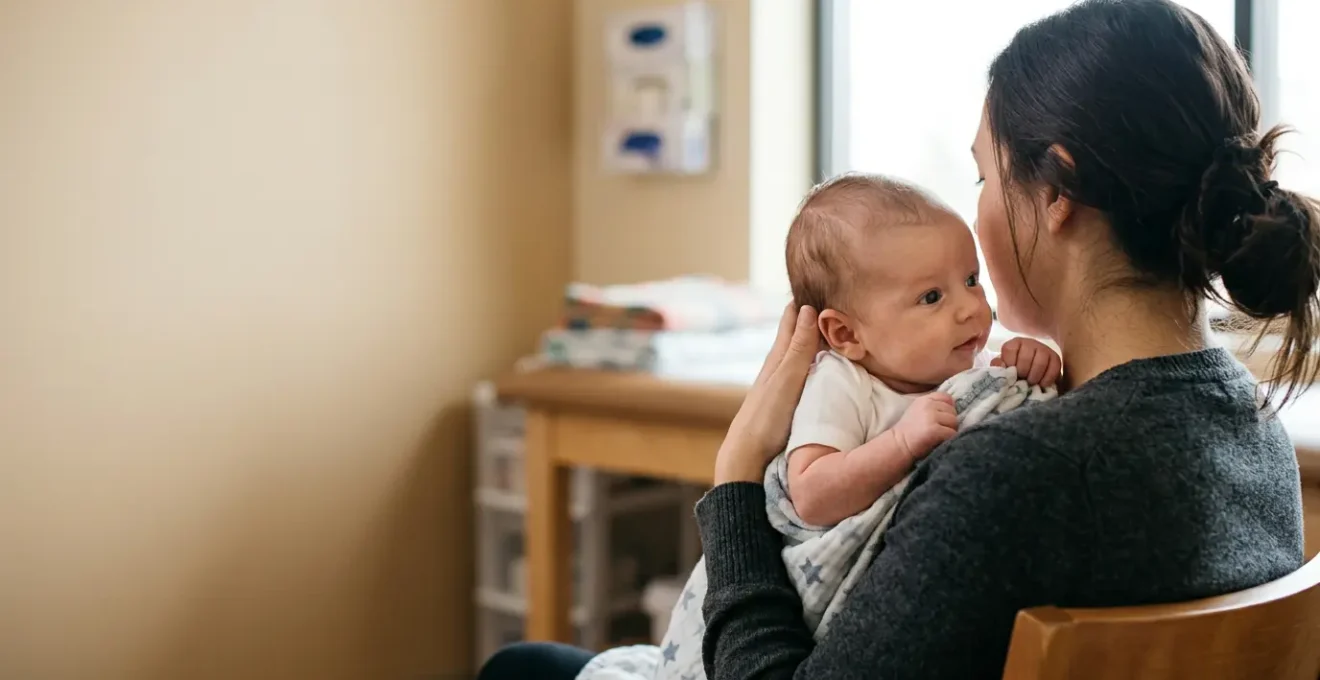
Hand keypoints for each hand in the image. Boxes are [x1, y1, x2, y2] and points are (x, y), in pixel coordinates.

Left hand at [713, 304, 821, 483]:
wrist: (745, 458)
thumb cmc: (765, 419)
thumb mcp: (786, 380)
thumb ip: (799, 348)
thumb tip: (806, 309)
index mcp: (777, 360)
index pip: (791, 323)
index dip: (801, 305)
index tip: (813, 281)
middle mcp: (775, 371)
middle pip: (792, 337)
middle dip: (804, 318)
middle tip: (819, 298)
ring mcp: (778, 388)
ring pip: (795, 356)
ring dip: (807, 340)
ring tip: (820, 327)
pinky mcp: (782, 406)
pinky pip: (799, 375)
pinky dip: (808, 364)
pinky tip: (811, 369)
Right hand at [891, 393, 957, 461]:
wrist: (899, 444)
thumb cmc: (910, 430)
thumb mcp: (918, 410)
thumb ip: (933, 405)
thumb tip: (953, 407)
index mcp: (925, 399)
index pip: (947, 397)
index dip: (948, 408)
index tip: (942, 418)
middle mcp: (928, 405)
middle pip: (953, 411)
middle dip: (949, 422)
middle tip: (940, 430)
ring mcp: (931, 417)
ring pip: (954, 422)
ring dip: (950, 430)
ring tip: (939, 436)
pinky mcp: (934, 430)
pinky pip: (951, 433)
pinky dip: (948, 439)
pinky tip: (939, 441)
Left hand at [991, 337, 1061, 386]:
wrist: (1031, 380)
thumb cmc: (1014, 373)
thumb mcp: (1004, 368)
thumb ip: (998, 366)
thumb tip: (999, 366)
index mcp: (1014, 344)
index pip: (1010, 350)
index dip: (1009, 364)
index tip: (1010, 374)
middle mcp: (1029, 343)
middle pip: (1025, 357)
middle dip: (1023, 373)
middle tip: (1022, 381)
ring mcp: (1043, 348)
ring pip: (1040, 361)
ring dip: (1035, 376)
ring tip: (1031, 384)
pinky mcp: (1055, 357)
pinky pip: (1054, 367)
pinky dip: (1048, 378)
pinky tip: (1043, 384)